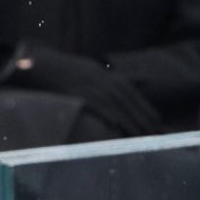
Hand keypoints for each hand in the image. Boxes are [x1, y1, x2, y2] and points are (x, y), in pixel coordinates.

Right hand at [2, 46, 159, 135]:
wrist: (42, 64)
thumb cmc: (71, 70)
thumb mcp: (99, 71)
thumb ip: (124, 78)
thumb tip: (148, 80)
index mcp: (109, 76)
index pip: (133, 95)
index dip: (146, 109)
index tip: (158, 123)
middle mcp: (103, 80)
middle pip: (128, 102)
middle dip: (142, 118)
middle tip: (154, 134)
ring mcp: (90, 86)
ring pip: (115, 106)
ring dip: (129, 121)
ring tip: (140, 135)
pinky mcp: (78, 93)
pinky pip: (96, 106)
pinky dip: (108, 114)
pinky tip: (116, 125)